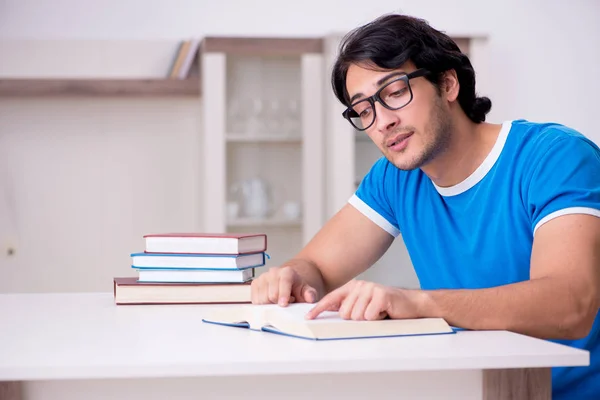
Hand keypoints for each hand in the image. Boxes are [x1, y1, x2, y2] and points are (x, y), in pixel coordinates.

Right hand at [251, 265, 317, 305]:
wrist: (289, 283)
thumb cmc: (296, 288)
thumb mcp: (306, 291)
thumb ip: (309, 294)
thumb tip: (309, 297)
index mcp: (287, 272)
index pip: (284, 282)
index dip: (283, 294)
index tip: (283, 304)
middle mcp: (273, 272)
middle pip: (271, 294)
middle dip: (278, 303)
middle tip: (286, 303)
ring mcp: (262, 277)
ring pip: (262, 299)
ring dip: (270, 305)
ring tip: (278, 301)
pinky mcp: (255, 283)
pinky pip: (255, 300)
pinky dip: (262, 305)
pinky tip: (270, 301)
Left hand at [305, 279, 422, 320]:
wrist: (410, 304)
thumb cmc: (386, 307)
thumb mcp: (364, 305)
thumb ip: (349, 306)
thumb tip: (331, 313)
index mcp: (353, 287)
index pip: (332, 299)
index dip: (319, 309)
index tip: (308, 317)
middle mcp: (360, 286)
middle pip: (345, 313)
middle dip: (357, 319)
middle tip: (370, 314)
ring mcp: (371, 289)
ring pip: (357, 316)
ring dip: (368, 319)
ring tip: (378, 313)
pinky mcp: (381, 295)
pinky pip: (370, 316)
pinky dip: (377, 319)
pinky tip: (384, 313)